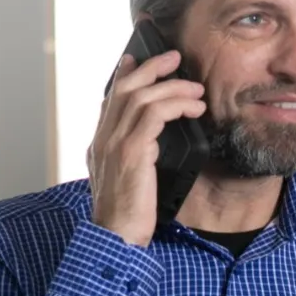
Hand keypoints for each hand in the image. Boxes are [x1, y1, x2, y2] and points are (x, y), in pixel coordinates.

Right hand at [86, 48, 205, 247]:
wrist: (116, 239)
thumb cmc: (126, 218)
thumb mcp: (126, 182)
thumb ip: (131, 160)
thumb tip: (150, 146)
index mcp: (100, 145)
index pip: (109, 99)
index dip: (123, 74)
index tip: (135, 59)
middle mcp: (102, 139)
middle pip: (124, 88)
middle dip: (150, 67)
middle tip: (173, 56)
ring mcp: (114, 144)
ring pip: (141, 96)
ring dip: (172, 86)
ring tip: (196, 89)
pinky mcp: (132, 152)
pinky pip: (154, 114)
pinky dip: (176, 104)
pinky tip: (193, 108)